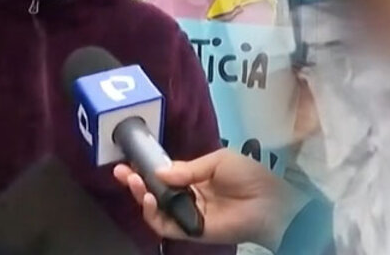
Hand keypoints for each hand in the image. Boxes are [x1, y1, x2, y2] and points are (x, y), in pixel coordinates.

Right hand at [113, 149, 307, 250]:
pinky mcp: (191, 230)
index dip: (147, 167)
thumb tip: (158, 171)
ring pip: (156, 208)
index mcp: (196, 175)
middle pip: (156, 190)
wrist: (269, 202)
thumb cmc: (248, 176)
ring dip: (141, 195)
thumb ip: (187, 168)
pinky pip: (166, 225)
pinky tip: (149, 199)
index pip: (165, 173)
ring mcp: (188, 213)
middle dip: (136, 180)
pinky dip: (153, 214)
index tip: (129, 159)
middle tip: (120, 171)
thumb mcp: (218, 160)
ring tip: (134, 182)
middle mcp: (189, 194)